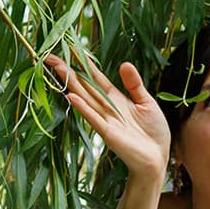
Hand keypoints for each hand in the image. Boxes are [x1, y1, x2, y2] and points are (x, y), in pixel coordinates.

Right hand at [45, 51, 169, 178]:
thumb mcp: (146, 102)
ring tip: (57, 68)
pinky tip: (70, 97)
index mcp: (116, 99)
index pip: (95, 78)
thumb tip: (124, 63)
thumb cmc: (154, 133)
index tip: (70, 49)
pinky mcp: (109, 134)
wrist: (158, 159)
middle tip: (51, 56)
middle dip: (68, 71)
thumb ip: (134, 84)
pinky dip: (82, 108)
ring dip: (70, 84)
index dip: (83, 64)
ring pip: (84, 98)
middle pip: (84, 86)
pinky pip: (94, 119)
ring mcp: (105, 121)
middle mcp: (107, 108)